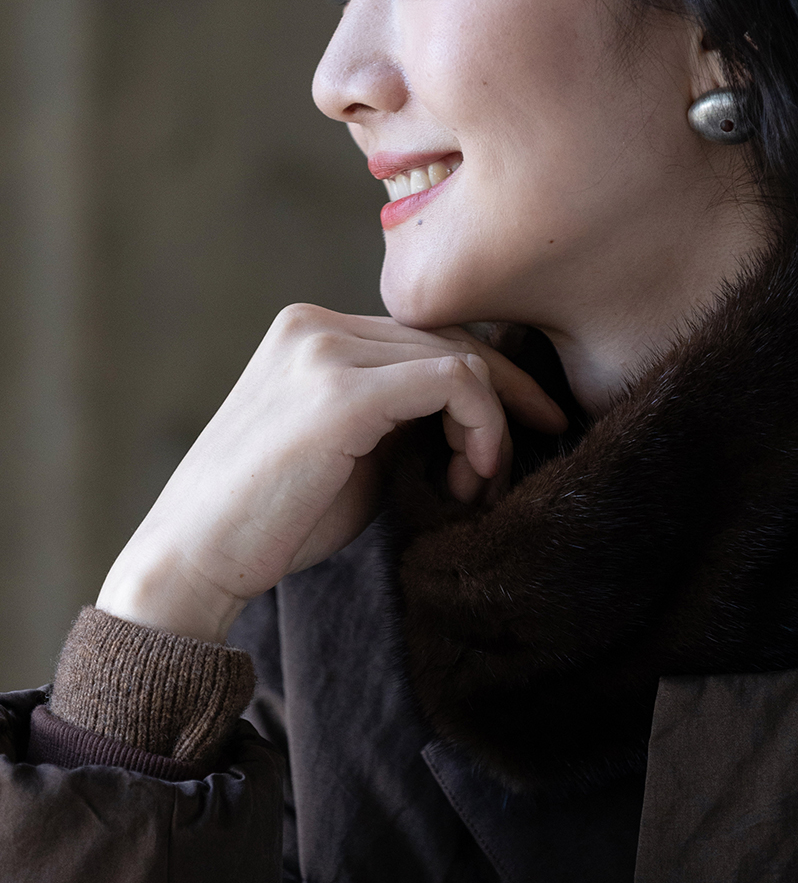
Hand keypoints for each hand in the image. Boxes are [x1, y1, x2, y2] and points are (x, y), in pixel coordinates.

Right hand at [95, 304, 566, 643]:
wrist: (195, 558)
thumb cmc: (272, 522)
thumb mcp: (350, 453)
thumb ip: (400, 419)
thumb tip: (475, 418)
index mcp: (311, 331)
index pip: (426, 337)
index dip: (486, 384)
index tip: (517, 437)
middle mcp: (317, 324)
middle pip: (450, 338)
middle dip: (504, 400)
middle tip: (515, 464)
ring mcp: (326, 350)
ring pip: (460, 357)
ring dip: (490, 426)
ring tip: (476, 487)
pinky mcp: (342, 392)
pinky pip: (453, 382)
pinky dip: (482, 427)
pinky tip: (471, 476)